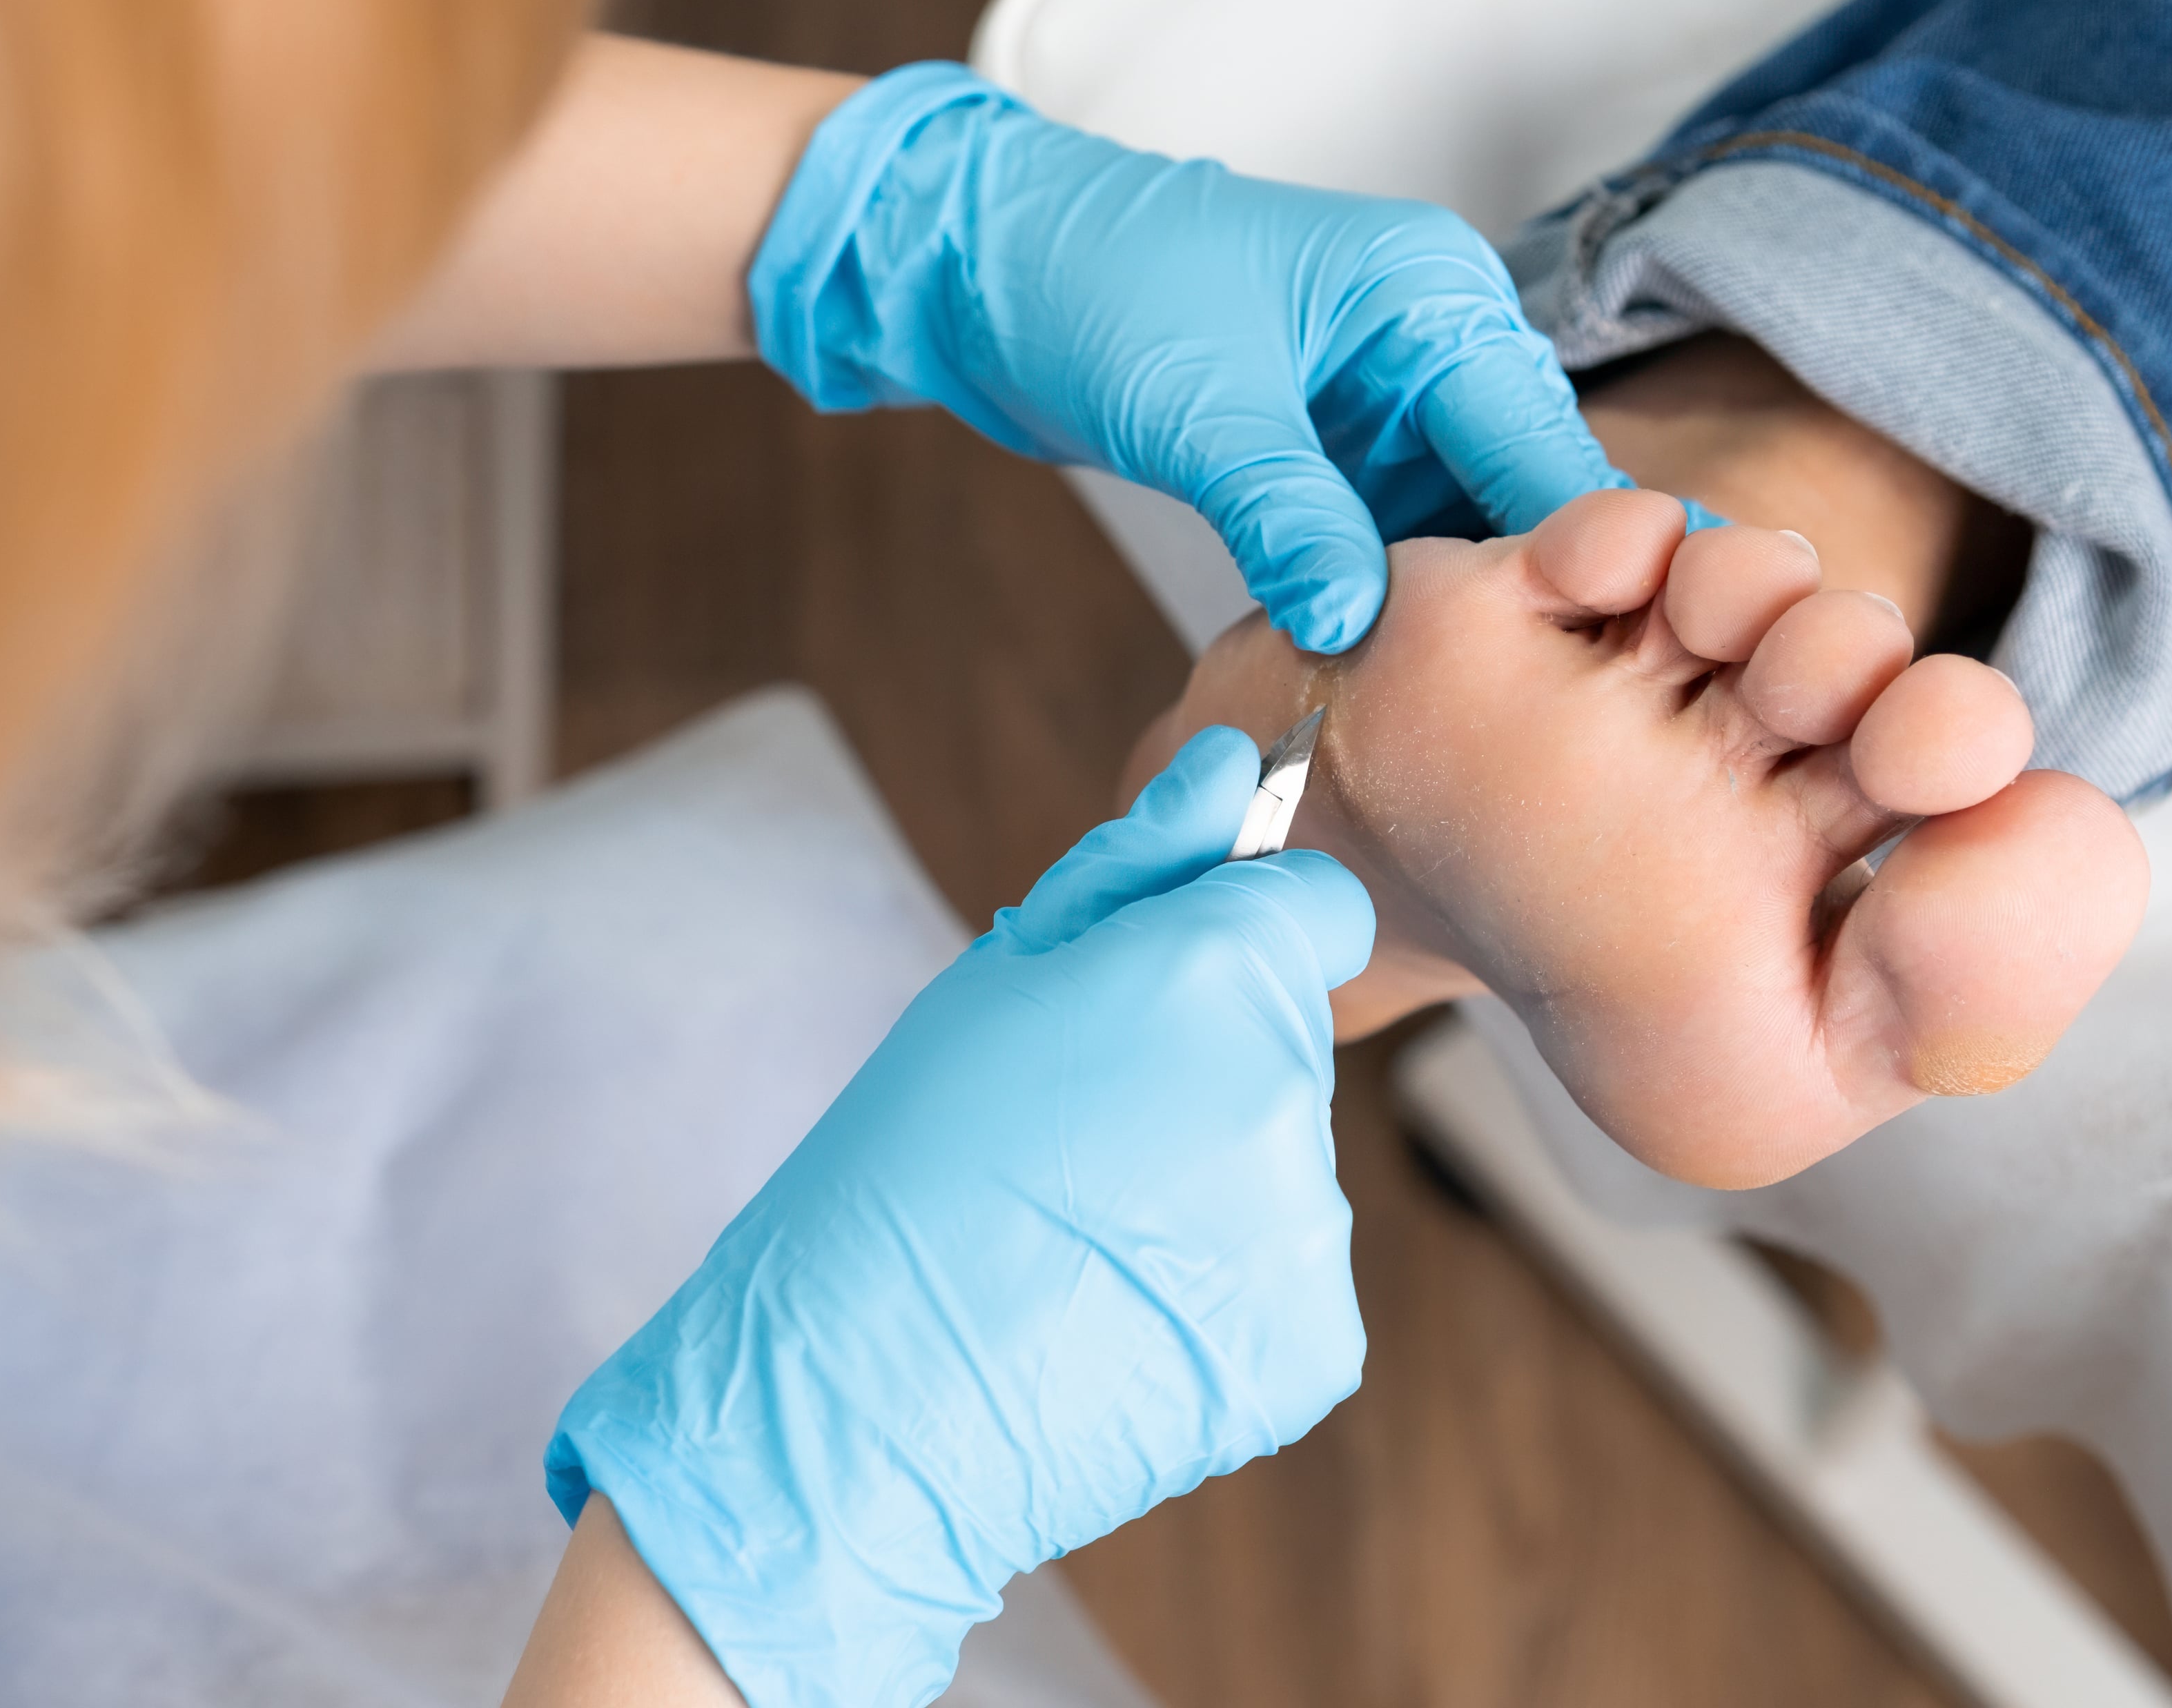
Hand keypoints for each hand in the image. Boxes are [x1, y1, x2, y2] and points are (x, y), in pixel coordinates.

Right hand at [544, 729, 1374, 1707]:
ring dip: (1203, 1189)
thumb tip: (1227, 769)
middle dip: (1200, 1071)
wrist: (857, 1402)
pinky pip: (1280, 1282)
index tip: (1166, 992)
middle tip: (1066, 1140)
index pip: (1315, 911)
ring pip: (1279, 1168)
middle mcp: (1287, 1092)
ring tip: (1070, 1241)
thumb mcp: (994, 982)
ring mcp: (1308, 1230)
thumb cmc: (900, 1169)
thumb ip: (1134, 867)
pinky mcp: (1311, 1344)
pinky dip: (1212, 1296)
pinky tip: (1106, 1313)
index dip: (1239, 938)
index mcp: (1211, 975)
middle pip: (1283, 1044)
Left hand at [749, 64, 1629, 653]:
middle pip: (1512, 494)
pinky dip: (1373, 601)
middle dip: (1508, 596)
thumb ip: (1286, 514)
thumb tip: (1354, 620)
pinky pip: (1379, 543)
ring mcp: (1378, 405)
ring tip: (1447, 715)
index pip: (1537, 441)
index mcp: (1430, 297)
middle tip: (1521, 713)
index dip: (1569, 552)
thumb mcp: (1200, 407)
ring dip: (1437, 614)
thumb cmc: (1090, 283)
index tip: (1590, 660)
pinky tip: (1371, 676)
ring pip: (1449, 533)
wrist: (985, 267)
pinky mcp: (1325, 455)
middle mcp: (1427, 345)